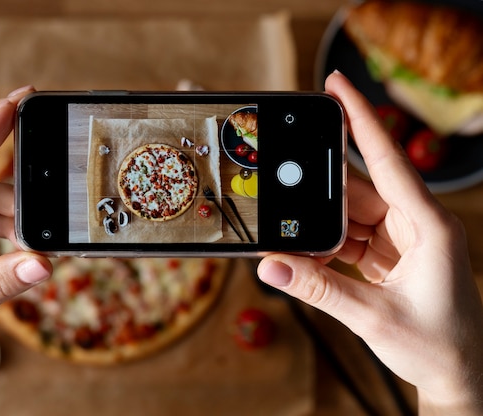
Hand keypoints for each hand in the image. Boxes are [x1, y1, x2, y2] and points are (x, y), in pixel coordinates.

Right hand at [258, 71, 482, 414]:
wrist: (457, 375)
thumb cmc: (436, 346)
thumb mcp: (372, 317)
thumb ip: (317, 289)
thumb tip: (271, 266)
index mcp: (429, 226)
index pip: (388, 160)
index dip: (361, 119)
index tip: (337, 85)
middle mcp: (417, 223)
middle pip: (358, 190)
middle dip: (321, 194)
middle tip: (286, 189)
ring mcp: (403, 238)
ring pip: (350, 214)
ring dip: (322, 227)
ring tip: (297, 241)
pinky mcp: (390, 253)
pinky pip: (350, 236)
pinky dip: (328, 245)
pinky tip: (312, 256)